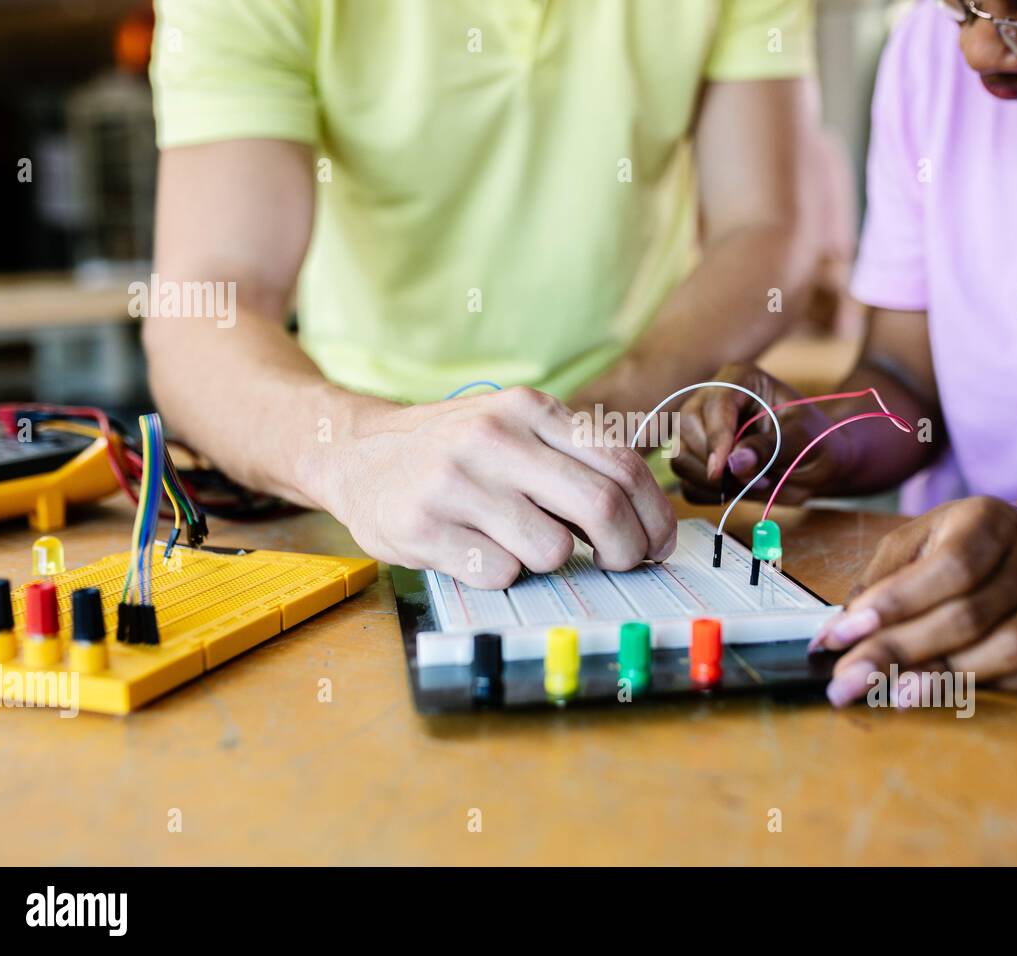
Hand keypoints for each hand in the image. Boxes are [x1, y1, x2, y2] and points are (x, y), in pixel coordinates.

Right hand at [322, 387, 676, 587]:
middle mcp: (493, 438)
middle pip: (600, 508)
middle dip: (627, 549)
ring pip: (551, 549)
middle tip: (624, 564)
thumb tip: (646, 515)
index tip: (660, 542)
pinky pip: (500, 573)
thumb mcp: (516, 428)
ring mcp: (455, 483)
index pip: (621, 464)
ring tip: (524, 543)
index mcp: (529, 409)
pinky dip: (503, 573)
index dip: (654, 514)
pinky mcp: (423, 528)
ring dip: (552, 560)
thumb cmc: (456, 450)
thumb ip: (575, 456)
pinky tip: (478, 549)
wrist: (356, 453)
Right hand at [671, 362, 850, 504]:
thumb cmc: (818, 441)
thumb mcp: (805, 440)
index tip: (721, 471)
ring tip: (751, 485)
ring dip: (710, 482)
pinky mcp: (698, 460)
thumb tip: (734, 462)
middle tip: (757, 481)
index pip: (715, 405)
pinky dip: (708, 495)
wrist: (819, 461)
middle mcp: (712, 399)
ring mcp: (700, 430)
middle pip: (685, 429)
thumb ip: (772, 448)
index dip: (716, 439)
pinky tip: (737, 492)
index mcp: (740, 379)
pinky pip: (686, 483)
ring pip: (679, 457)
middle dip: (714, 463)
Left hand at [811, 496, 1016, 706]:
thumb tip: (838, 636)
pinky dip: (1004, 688)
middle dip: (900, 653)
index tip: (841, 637)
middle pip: (970, 616)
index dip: (895, 606)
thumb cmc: (953, 546)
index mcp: (988, 520)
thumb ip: (877, 583)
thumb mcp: (912, 543)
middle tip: (849, 683)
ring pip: (1011, 650)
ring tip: (895, 695)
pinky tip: (959, 691)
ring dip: (948, 677)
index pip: (949, 567)